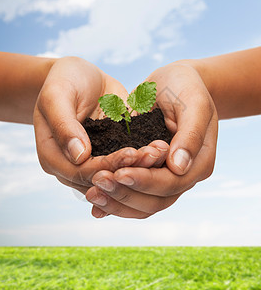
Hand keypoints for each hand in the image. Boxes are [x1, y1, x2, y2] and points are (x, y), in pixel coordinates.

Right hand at [34, 57, 163, 195]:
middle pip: (101, 178)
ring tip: (161, 151)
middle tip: (155, 154)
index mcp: (52, 156)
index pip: (81, 171)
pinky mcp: (108, 153)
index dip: (107, 166)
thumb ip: (63, 125)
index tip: (132, 153)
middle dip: (130, 169)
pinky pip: (124, 162)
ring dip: (140, 167)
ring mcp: (92, 161)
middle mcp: (72, 165)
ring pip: (116, 174)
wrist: (79, 76)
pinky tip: (159, 149)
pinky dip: (142, 158)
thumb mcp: (57, 95)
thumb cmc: (63, 80)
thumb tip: (79, 156)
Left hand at [86, 61, 217, 217]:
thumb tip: (178, 167)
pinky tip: (95, 203)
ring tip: (91, 194)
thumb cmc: (186, 88)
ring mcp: (164, 177)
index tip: (119, 173)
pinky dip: (115, 202)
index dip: (145, 181)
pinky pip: (133, 194)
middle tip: (98, 181)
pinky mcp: (148, 173)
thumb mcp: (194, 104)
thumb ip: (190, 134)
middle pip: (155, 201)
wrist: (175, 84)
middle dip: (125, 193)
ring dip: (116, 202)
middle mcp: (181, 176)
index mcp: (199, 163)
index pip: (171, 183)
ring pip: (142, 205)